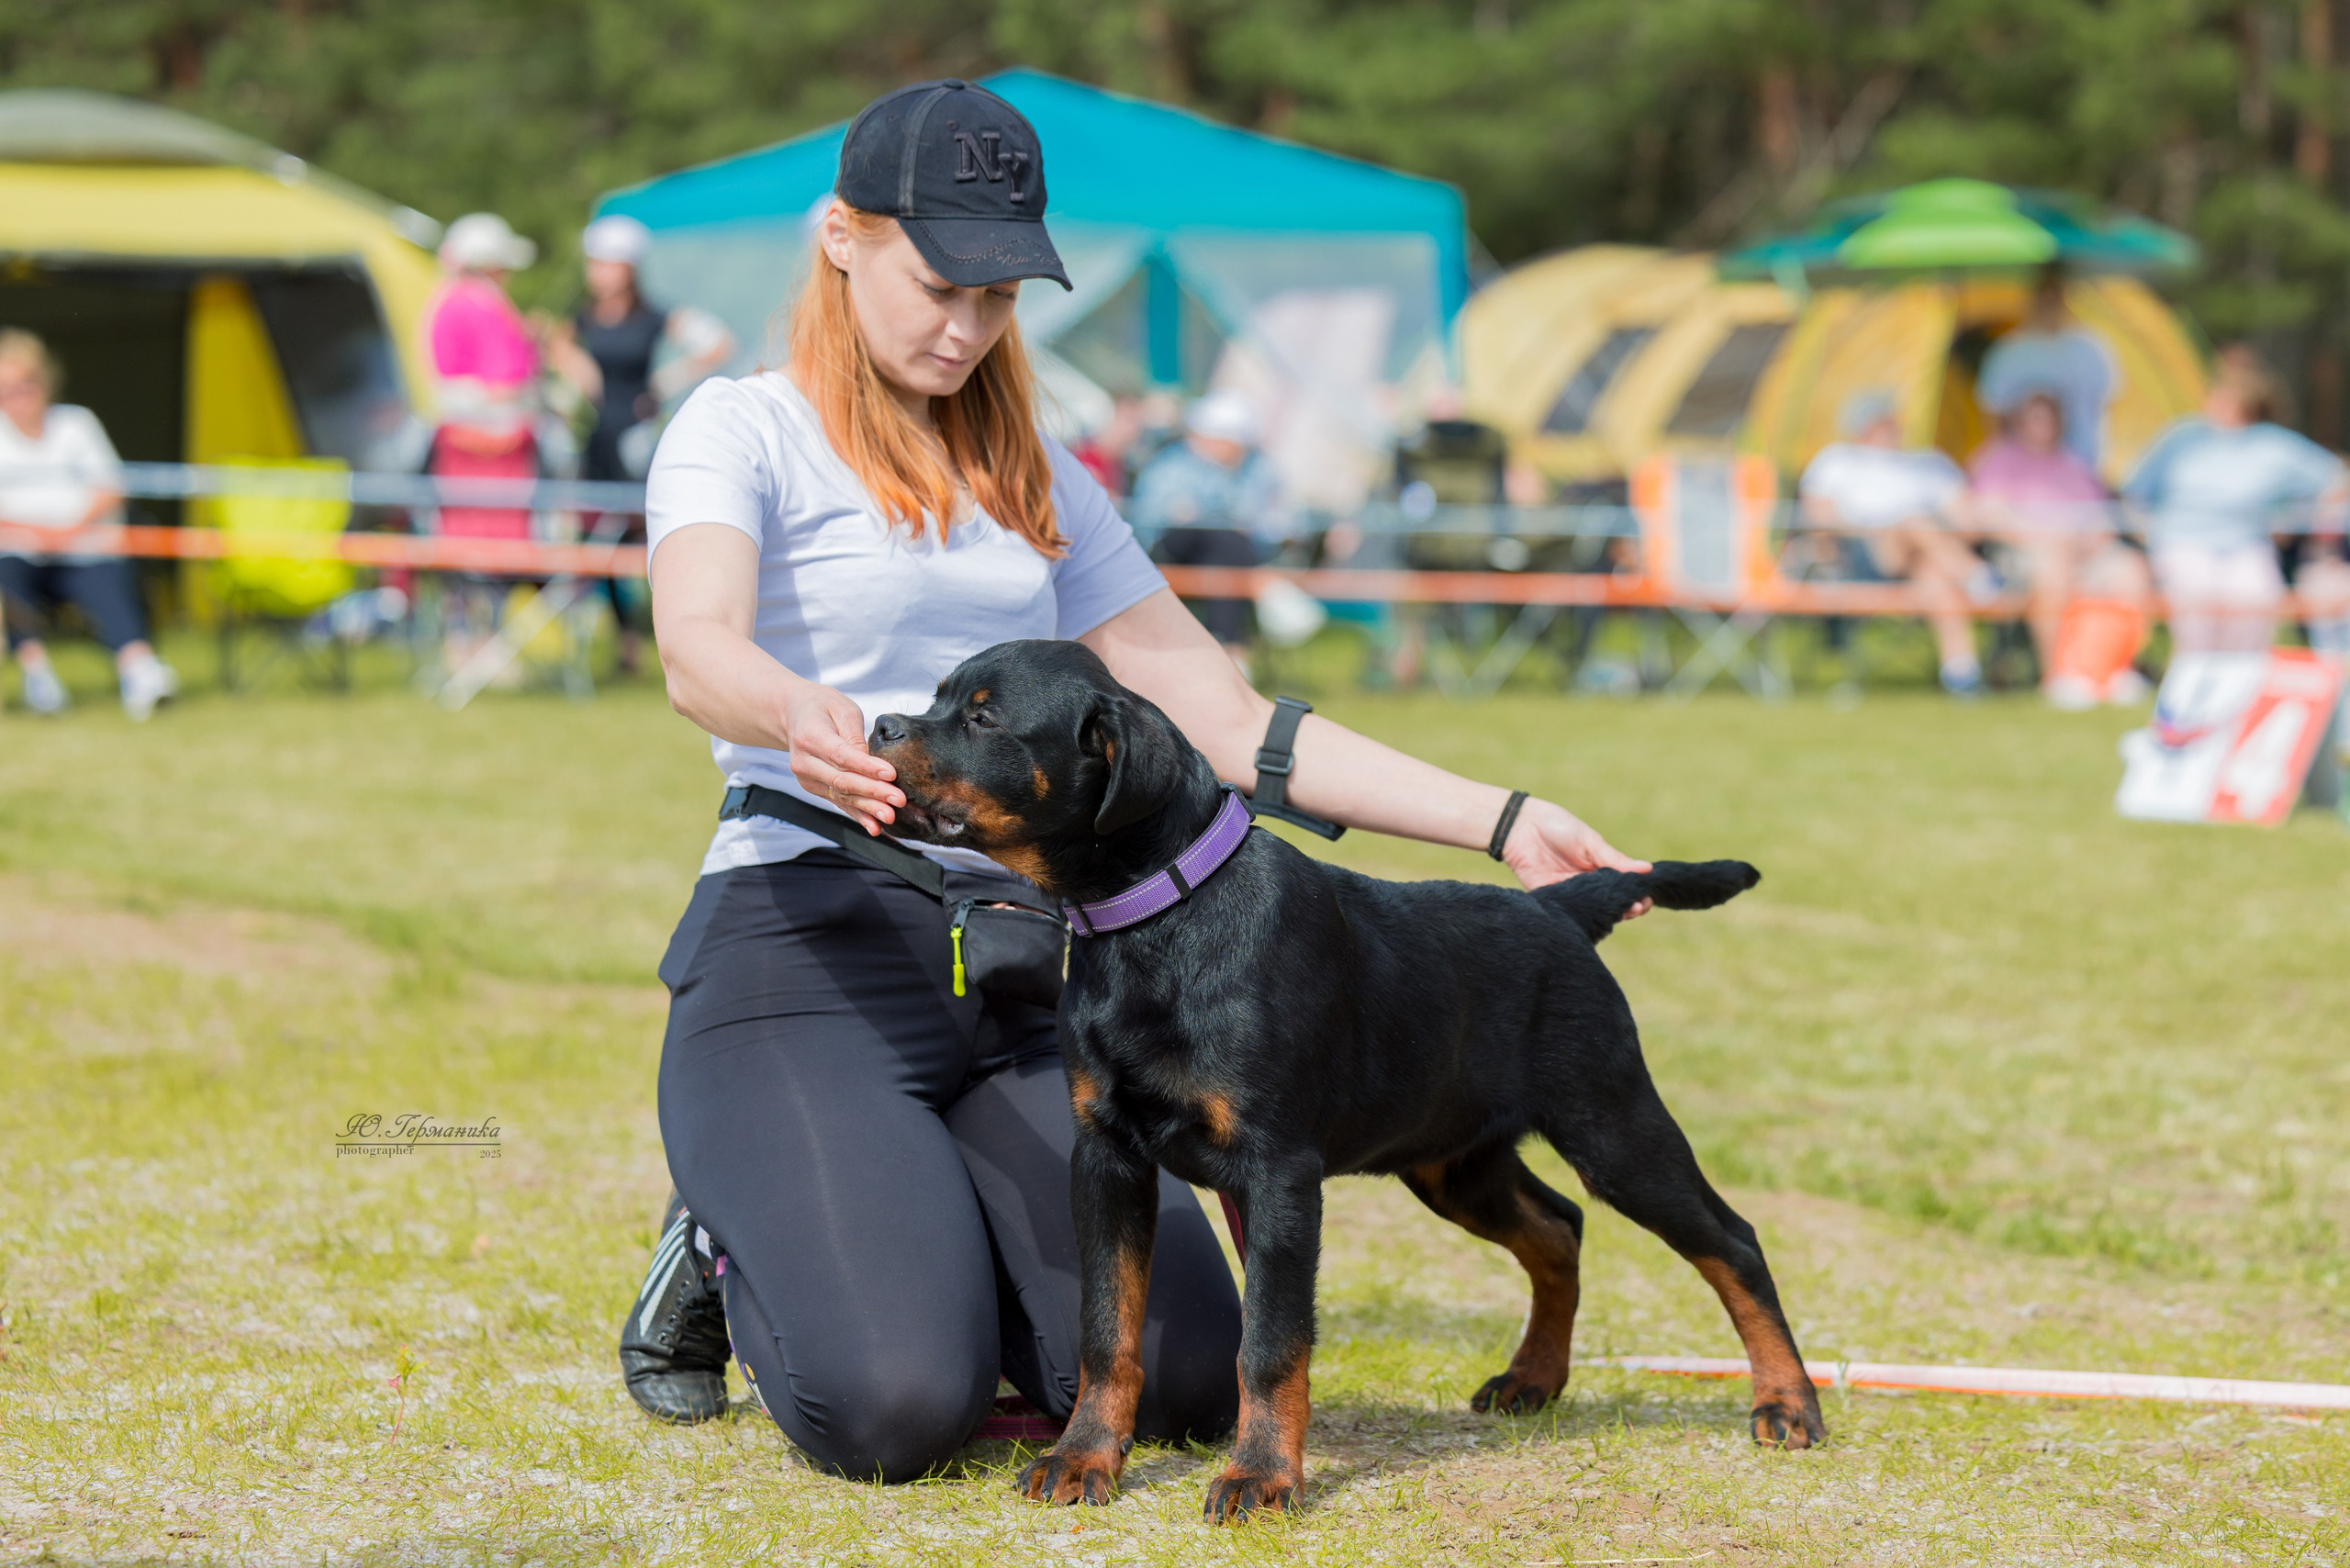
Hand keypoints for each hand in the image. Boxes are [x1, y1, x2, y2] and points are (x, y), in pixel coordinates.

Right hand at [782, 681, 903, 833]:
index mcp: (810, 736)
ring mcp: (807, 778)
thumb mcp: (842, 709)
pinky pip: (839, 802)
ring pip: (841, 795)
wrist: (793, 715)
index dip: (866, 767)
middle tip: (898, 800)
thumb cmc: (822, 708)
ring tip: (889, 816)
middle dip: (873, 792)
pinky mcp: (814, 787)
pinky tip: (874, 827)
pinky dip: (858, 815)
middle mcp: (804, 761)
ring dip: (868, 808)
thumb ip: (855, 735)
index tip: (891, 774)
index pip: (841, 756)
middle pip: (842, 780)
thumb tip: (872, 762)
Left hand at [1501, 798, 1652, 917]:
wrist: (1521, 826)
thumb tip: (1647, 870)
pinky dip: (1582, 916)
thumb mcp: (1590, 842)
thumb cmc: (1558, 827)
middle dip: (1627, 908)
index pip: (1623, 888)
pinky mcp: (1551, 899)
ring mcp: (1570, 894)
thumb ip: (1614, 859)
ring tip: (1622, 913)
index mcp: (1600, 869)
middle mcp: (1587, 885)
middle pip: (1611, 904)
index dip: (1636, 895)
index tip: (1646, 899)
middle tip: (1637, 908)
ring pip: (1594, 912)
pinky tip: (1594, 916)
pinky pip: (1569, 912)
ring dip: (1608, 915)